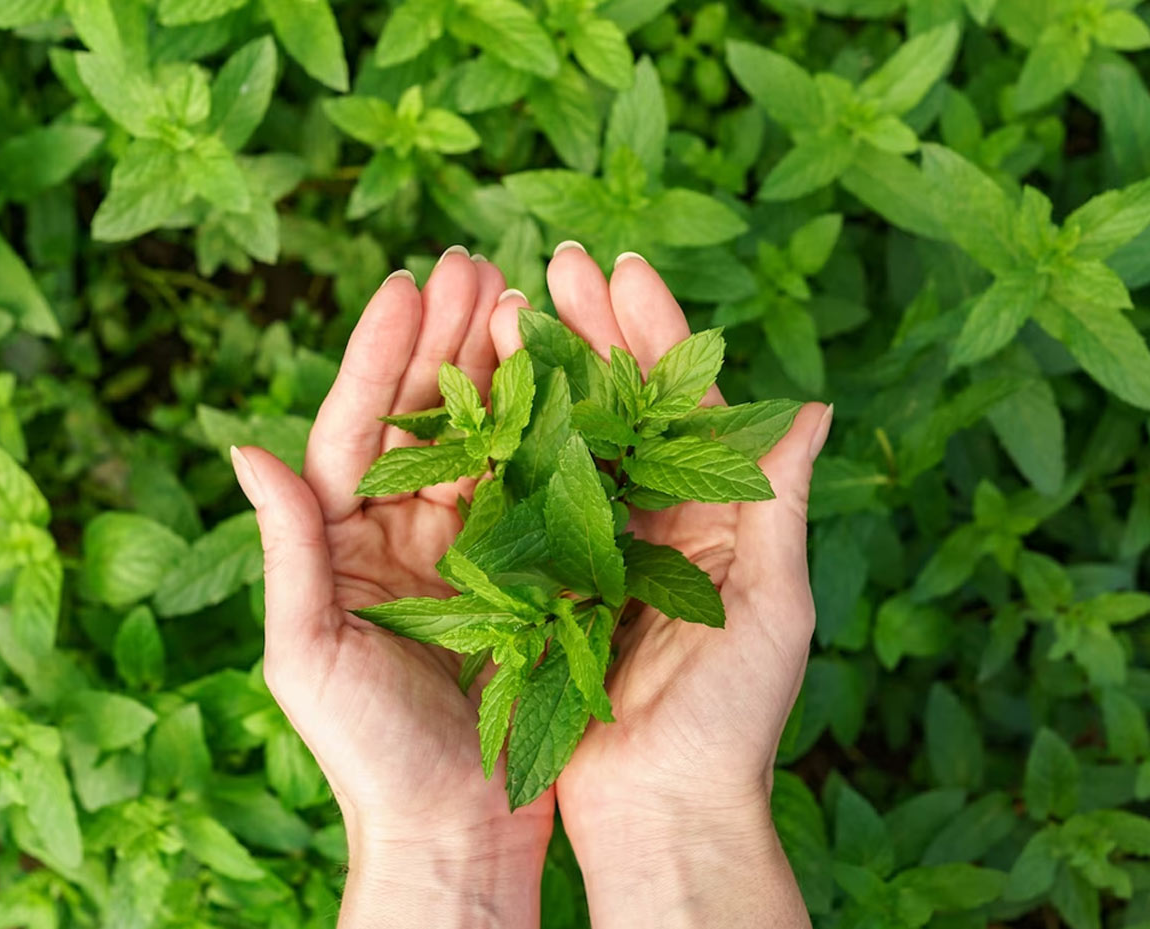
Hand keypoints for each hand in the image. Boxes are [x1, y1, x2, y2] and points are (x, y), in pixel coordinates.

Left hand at [231, 250, 553, 928]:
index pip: (358, 428)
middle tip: (475, 261)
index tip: (407, 284)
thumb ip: (288, 549)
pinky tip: (566, 380)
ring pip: (483, 439)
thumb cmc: (368, 754)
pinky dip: (546, 432)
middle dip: (447, 338)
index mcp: (345, 541)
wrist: (453, 828)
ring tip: (520, 295)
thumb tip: (245, 447)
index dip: (381, 355)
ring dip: (499, 367)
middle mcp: (404, 531)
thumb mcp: (310, 653)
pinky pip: (533, 489)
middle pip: (425, 416)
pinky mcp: (523, 573)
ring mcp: (467, 547)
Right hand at [490, 246, 827, 928]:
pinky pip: (529, 499)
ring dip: (546, 372)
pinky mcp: (550, 579)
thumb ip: (779, 504)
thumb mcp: (773, 608)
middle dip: (594, 330)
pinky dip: (510, 446)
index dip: (657, 332)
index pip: (687, 402)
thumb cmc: (732, 719)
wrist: (661, 808)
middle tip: (557, 262)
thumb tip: (814, 405)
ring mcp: (600, 544)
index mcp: (718, 514)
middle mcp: (658, 518)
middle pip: (624, 404)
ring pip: (571, 438)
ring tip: (511, 304)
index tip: (622, 268)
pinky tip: (483, 395)